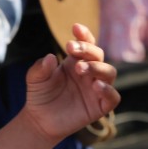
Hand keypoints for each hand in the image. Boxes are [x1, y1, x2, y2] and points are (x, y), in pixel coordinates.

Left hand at [23, 24, 119, 141]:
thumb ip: (39, 68)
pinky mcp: (100, 106)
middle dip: (88, 50)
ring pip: (109, 73)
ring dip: (97, 67)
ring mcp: (96, 89)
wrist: (39, 120)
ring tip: (80, 68)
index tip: (75, 28)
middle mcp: (90, 72)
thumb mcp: (35, 80)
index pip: (87, 44)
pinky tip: (95, 85)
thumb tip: (50, 57)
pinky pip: (112, 96)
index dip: (84, 35)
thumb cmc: (40, 96)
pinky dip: (107, 90)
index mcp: (76, 61)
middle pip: (98, 56)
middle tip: (72, 49)